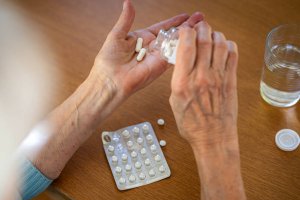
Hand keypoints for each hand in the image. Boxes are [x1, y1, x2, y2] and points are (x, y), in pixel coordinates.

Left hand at [89, 0, 203, 99]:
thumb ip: (126, 19)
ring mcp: (157, 56)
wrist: (110, 80)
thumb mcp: (117, 35)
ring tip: (203, 26)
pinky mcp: (161, 65)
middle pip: (173, 34)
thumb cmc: (108, 61)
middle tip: (200, 18)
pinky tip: (194, 38)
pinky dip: (184, 47)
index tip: (186, 15)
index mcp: (142, 39)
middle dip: (187, 26)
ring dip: (189, 35)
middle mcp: (151, 48)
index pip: (162, 27)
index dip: (174, 21)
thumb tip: (128, 3)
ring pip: (176, 43)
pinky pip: (175, 54)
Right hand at [169, 21, 238, 151]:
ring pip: (220, 44)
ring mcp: (218, 78)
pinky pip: (233, 55)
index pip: (186, 47)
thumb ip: (178, 80)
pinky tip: (223, 46)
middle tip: (199, 28)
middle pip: (204, 41)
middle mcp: (201, 77)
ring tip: (211, 35)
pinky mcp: (230, 81)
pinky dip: (228, 45)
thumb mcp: (174, 102)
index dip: (185, 33)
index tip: (184, 31)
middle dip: (201, 29)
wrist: (213, 138)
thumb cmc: (192, 125)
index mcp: (183, 82)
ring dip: (215, 34)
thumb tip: (181, 64)